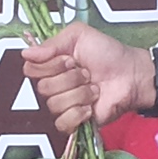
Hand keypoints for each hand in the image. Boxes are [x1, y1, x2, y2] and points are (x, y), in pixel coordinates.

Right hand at [21, 23, 147, 133]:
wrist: (131, 74)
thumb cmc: (109, 53)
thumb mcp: (79, 35)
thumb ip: (51, 43)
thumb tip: (26, 53)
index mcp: (51, 65)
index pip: (31, 69)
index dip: (50, 65)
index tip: (70, 59)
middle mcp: (55, 85)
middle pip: (43, 88)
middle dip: (70, 78)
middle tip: (86, 73)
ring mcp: (64, 104)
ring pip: (54, 104)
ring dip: (79, 94)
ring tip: (94, 88)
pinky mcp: (75, 121)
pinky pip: (62, 123)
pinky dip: (78, 114)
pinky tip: (90, 107)